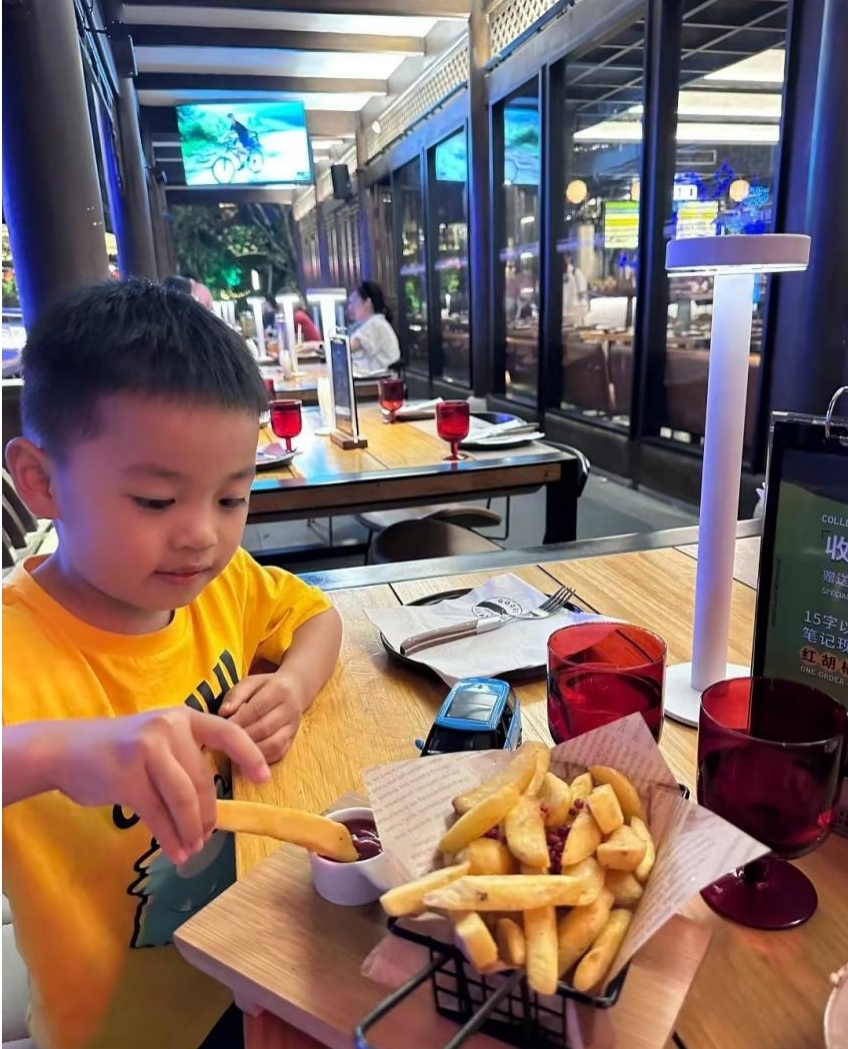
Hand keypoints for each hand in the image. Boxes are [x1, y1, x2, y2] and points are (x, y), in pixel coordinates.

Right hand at [52, 708, 269, 864]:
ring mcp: (147, 750)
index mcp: (183, 717)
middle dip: (208, 815)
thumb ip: (184, 760)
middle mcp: (169, 728)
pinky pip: (158, 815)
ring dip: (192, 831)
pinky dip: (170, 838)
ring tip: (192, 849)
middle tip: (206, 838)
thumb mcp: (157, 741)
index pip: (227, 733)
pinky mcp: (127, 778)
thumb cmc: (118, 750)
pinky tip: (175, 852)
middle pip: (203, 780)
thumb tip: (213, 805)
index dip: (250, 755)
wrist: (66, 752)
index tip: (265, 779)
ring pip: (184, 800)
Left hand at [219, 672, 306, 762]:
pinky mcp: (293, 739)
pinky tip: (248, 757)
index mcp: (279, 690)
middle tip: (226, 743)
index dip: (239, 720)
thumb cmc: (267, 687)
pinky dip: (262, 757)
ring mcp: (294, 726)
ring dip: (253, 750)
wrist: (295, 691)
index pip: (257, 708)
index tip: (222, 729)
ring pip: (274, 744)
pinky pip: (279, 753)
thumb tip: (223, 712)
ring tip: (236, 751)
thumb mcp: (250, 682)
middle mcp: (290, 709)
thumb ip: (235, 695)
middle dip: (244, 737)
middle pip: (265, 728)